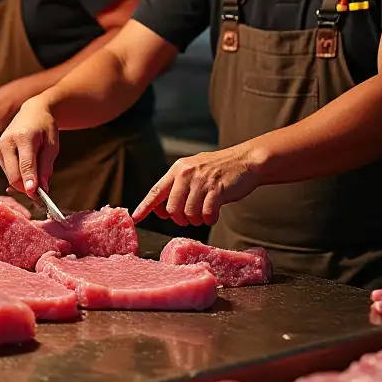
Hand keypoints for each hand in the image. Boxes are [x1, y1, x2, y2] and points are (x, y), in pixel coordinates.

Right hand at [0, 98, 59, 194]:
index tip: (34, 194)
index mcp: (24, 137)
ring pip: (10, 175)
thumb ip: (46, 166)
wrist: (31, 112)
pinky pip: (7, 171)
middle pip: (13, 174)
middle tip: (40, 193)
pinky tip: (26, 166)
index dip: (30, 180)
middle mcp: (7, 141)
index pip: (26, 164)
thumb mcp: (52, 145)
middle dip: (26, 187)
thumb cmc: (45, 128)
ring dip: (23, 181)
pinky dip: (18, 174)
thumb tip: (41, 188)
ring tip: (36, 172)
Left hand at [132, 144, 264, 226]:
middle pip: (172, 209)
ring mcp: (202, 181)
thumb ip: (177, 187)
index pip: (156, 191)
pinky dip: (209, 219)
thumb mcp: (193, 172)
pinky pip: (206, 214)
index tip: (135, 217)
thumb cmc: (218, 170)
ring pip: (189, 213)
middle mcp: (186, 174)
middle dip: (179, 219)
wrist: (246, 161)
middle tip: (188, 219)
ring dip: (196, 220)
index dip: (145, 206)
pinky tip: (213, 215)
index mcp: (177, 169)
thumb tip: (161, 210)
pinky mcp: (217, 190)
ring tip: (203, 215)